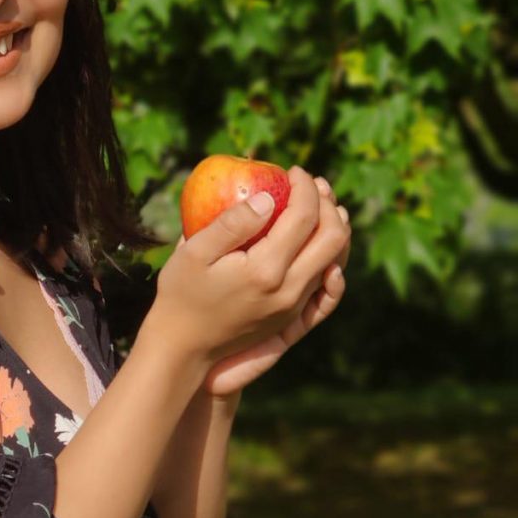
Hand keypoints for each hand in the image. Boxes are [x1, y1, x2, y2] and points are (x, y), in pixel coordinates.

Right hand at [147, 166, 349, 371]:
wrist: (184, 346)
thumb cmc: (181, 293)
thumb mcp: (193, 253)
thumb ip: (232, 224)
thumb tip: (268, 197)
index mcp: (265, 270)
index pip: (303, 217)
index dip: (304, 187)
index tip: (293, 171)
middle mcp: (289, 290)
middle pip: (333, 237)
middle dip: (328, 203)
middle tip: (312, 183)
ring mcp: (294, 306)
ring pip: (337, 260)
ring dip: (336, 227)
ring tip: (323, 204)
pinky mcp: (292, 316)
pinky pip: (328, 284)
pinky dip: (333, 256)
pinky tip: (322, 242)